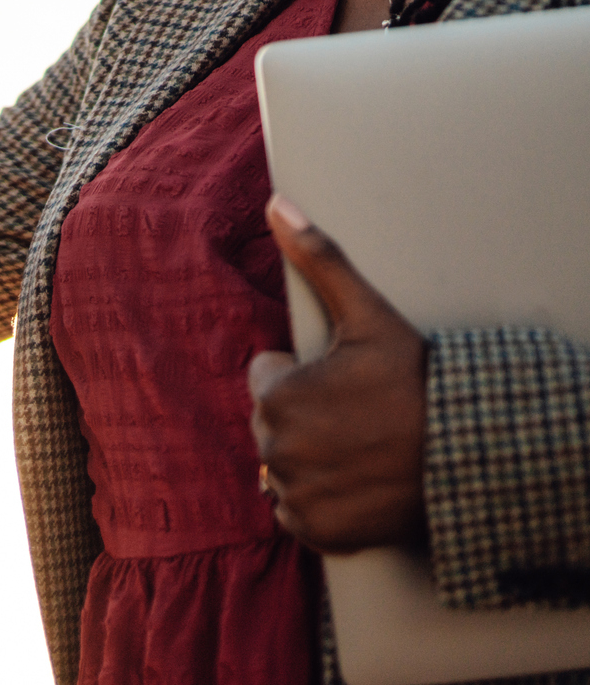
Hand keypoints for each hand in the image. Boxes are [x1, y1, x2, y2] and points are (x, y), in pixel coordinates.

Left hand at [248, 195, 428, 553]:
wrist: (469, 453)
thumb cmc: (418, 381)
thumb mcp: (368, 316)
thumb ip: (317, 259)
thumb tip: (276, 203)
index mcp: (275, 397)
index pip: (266, 378)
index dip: (302, 374)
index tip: (343, 380)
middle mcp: (275, 450)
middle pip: (273, 423)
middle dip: (304, 416)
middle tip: (357, 415)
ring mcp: (295, 495)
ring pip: (283, 467)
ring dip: (309, 457)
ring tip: (359, 447)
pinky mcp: (316, 531)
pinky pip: (297, 512)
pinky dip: (319, 501)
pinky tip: (356, 481)